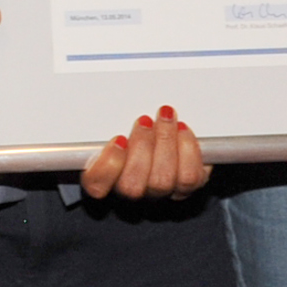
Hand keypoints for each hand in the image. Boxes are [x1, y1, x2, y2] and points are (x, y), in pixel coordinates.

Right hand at [79, 105, 209, 200]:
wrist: (166, 133)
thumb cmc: (135, 124)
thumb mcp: (112, 117)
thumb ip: (105, 116)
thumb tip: (96, 95)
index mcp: (105, 174)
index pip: (96, 186)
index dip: (107, 166)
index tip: (119, 139)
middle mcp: (131, 188)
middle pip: (131, 186)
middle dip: (142, 147)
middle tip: (145, 121)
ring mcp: (159, 190)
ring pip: (162, 181)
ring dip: (165, 143)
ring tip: (166, 118)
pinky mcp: (185, 185)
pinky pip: (190, 177)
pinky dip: (187, 149)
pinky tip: (182, 129)